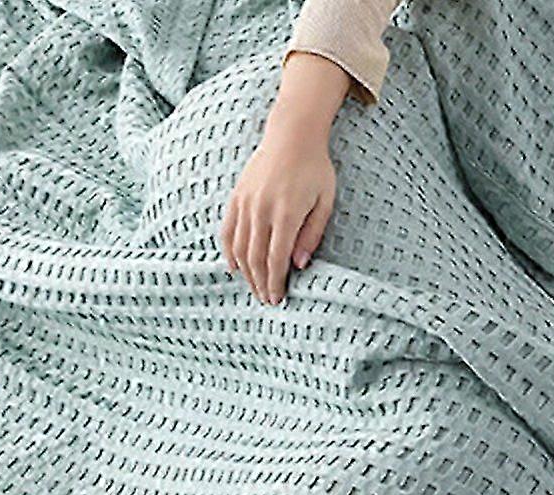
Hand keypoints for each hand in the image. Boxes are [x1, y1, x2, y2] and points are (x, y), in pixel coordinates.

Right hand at [220, 53, 349, 304]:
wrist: (292, 135)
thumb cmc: (315, 169)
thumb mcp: (325, 201)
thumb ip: (312, 234)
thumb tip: (299, 265)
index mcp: (286, 212)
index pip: (276, 258)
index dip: (276, 282)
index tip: (278, 299)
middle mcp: (262, 209)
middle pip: (256, 258)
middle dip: (261, 283)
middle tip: (267, 301)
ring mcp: (246, 202)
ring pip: (240, 248)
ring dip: (246, 273)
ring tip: (255, 289)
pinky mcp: (237, 196)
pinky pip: (228, 230)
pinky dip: (229, 252)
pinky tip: (235, 267)